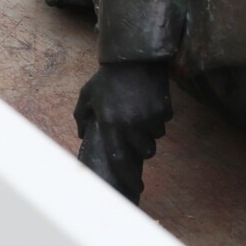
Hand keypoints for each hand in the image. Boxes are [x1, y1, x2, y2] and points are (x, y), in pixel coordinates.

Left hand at [73, 61, 172, 202]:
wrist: (134, 58)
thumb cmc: (108, 78)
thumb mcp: (87, 95)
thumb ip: (81, 116)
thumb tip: (82, 134)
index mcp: (111, 124)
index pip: (119, 159)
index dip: (127, 177)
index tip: (135, 187)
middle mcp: (132, 125)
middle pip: (144, 152)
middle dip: (142, 148)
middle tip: (136, 136)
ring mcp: (150, 117)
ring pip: (156, 137)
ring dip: (150, 131)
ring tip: (141, 114)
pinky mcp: (164, 109)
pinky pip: (164, 121)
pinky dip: (159, 116)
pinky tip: (150, 102)